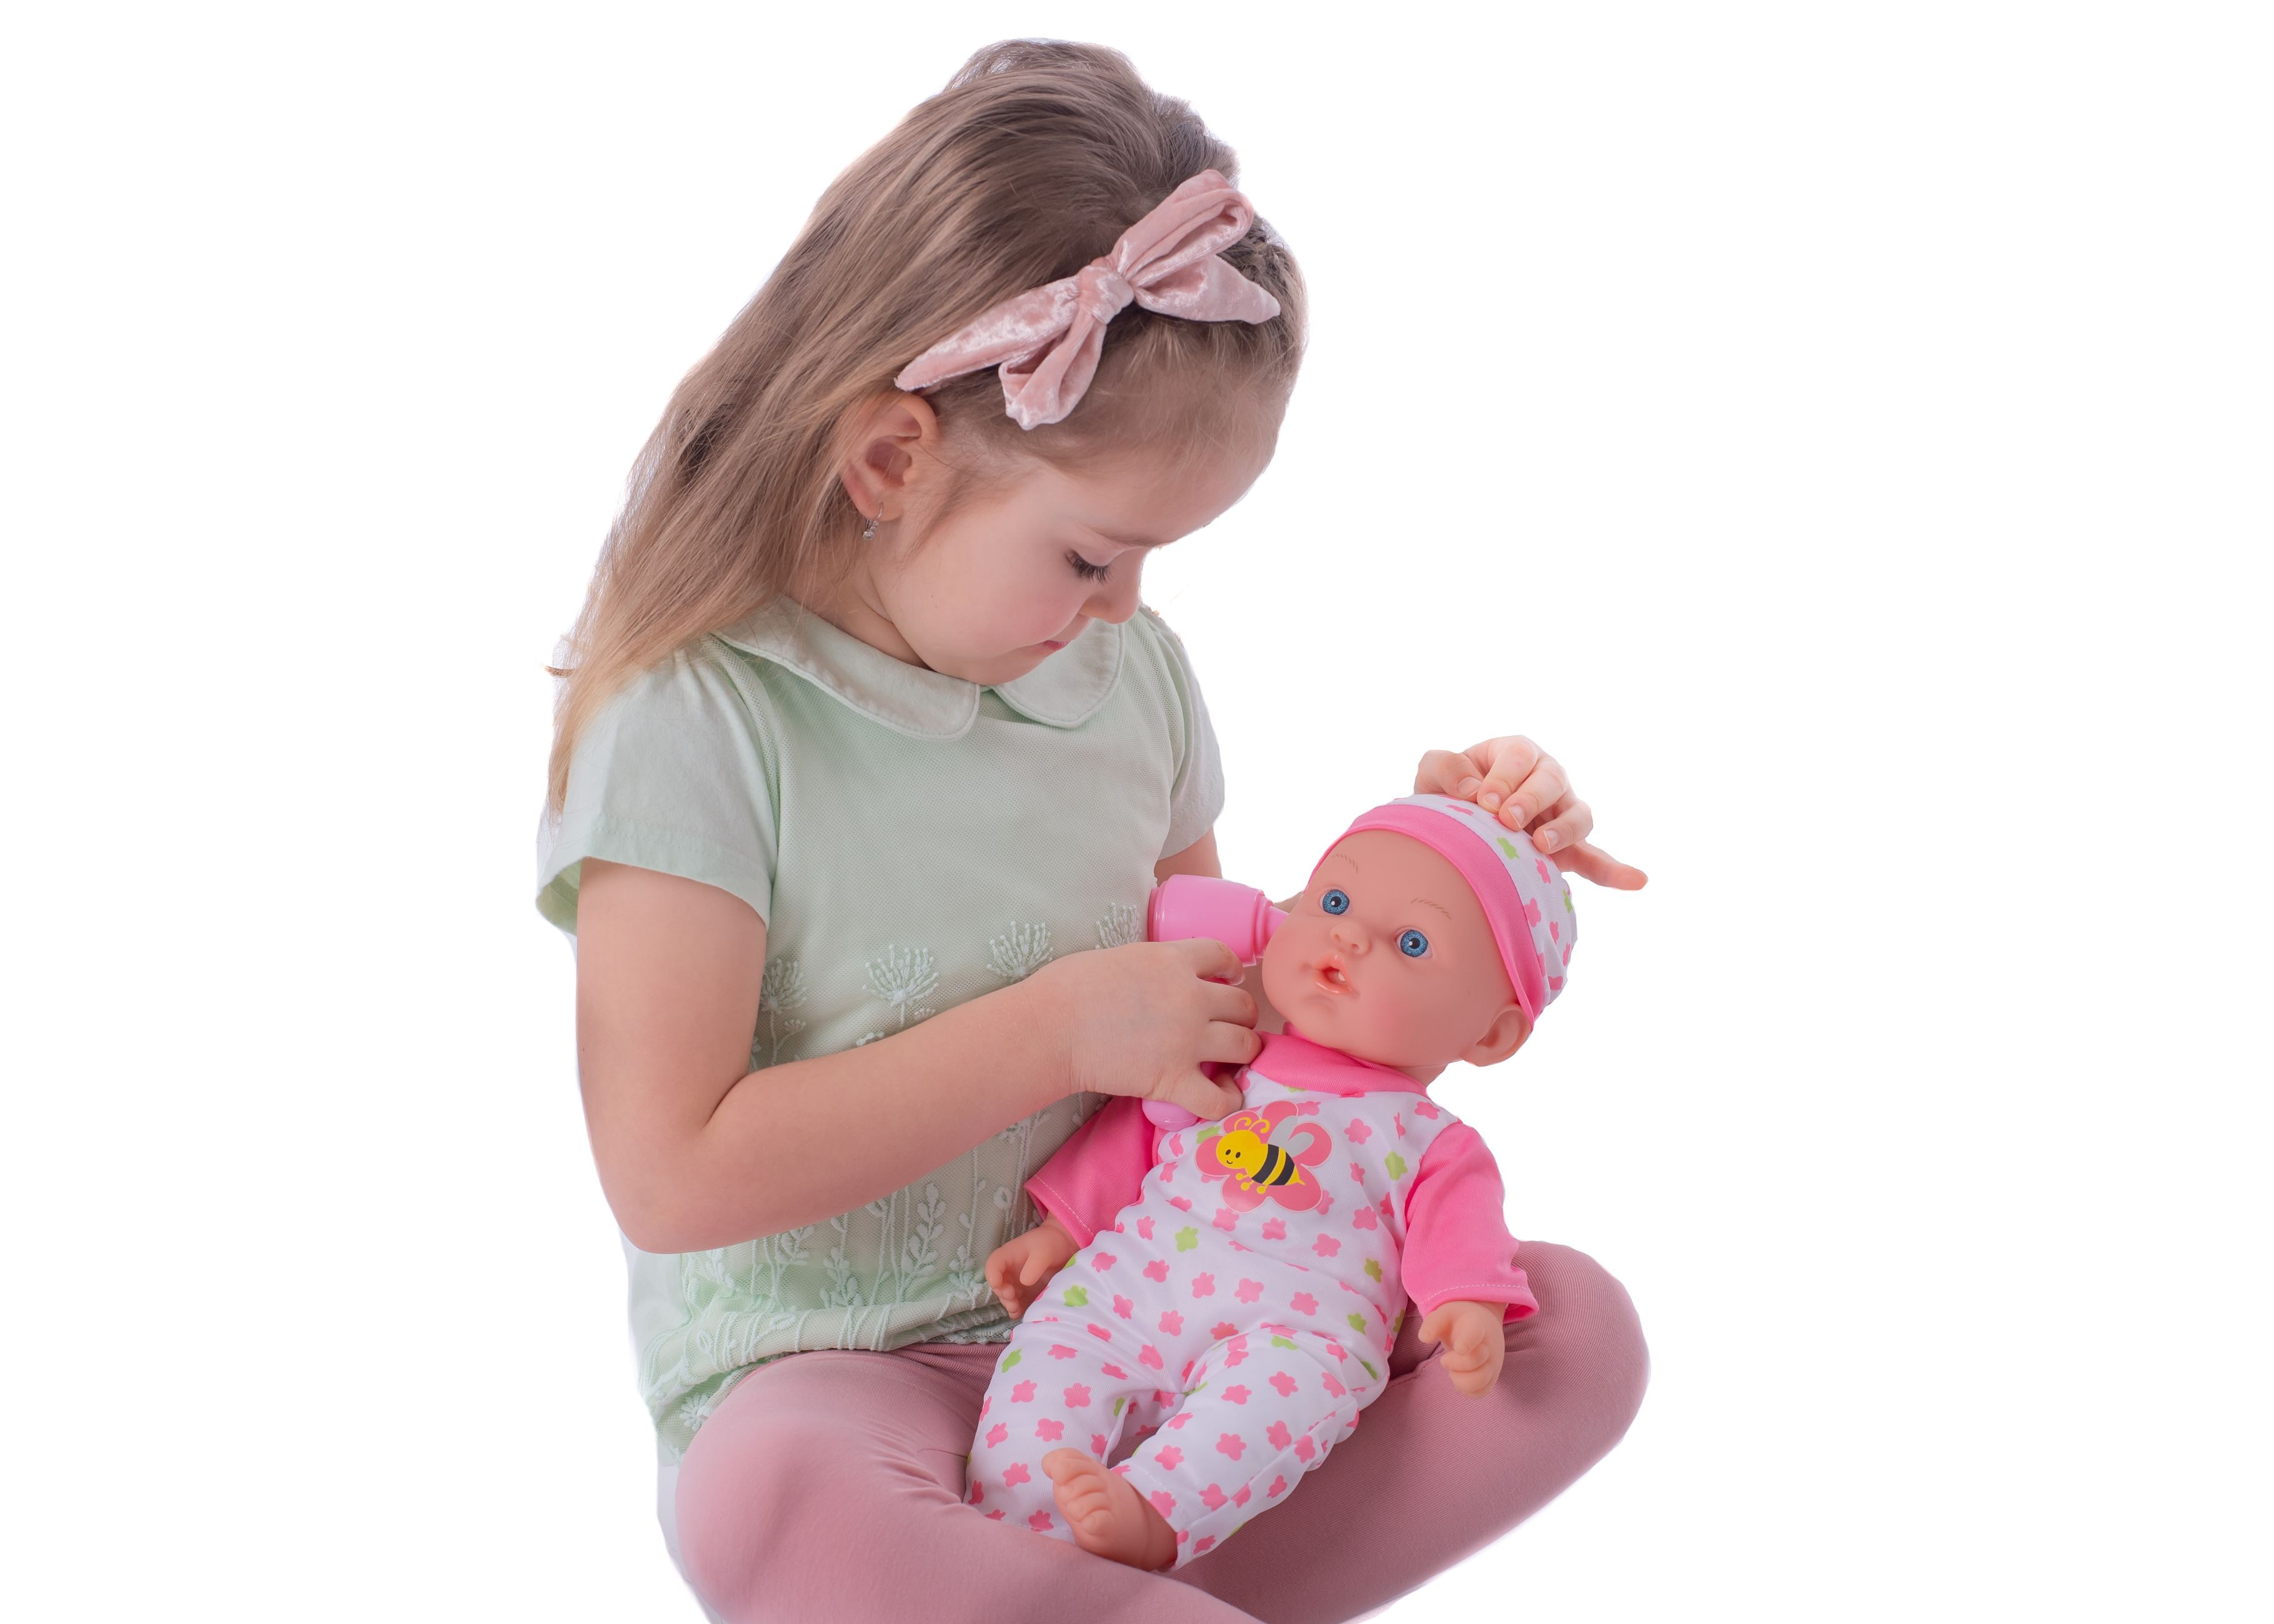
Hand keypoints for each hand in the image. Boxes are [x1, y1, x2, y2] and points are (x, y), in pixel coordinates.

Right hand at [986, 1216, 1079, 1317]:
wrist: (1065, 1245)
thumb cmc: (1051, 1243)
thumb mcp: (1044, 1251)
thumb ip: (1034, 1266)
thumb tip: (1024, 1282)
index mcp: (1009, 1255)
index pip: (993, 1265)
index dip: (992, 1275)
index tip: (999, 1284)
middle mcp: (1010, 1270)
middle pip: (999, 1284)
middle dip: (1003, 1294)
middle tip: (1012, 1298)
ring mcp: (1018, 1282)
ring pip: (1007, 1296)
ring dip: (1009, 1303)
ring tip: (1016, 1309)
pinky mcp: (1027, 1293)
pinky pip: (1018, 1303)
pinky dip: (1017, 1309)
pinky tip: (1019, 1313)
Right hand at [1033, 939, 1257, 1119]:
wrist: (1049, 1028)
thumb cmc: (1067, 987)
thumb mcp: (1119, 956)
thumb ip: (1152, 965)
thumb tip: (1157, 978)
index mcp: (1174, 960)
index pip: (1224, 956)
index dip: (1231, 970)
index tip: (1228, 980)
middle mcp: (1191, 998)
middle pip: (1243, 1005)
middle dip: (1240, 1016)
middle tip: (1227, 1026)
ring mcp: (1187, 1040)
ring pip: (1245, 1046)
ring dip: (1243, 1053)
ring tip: (1230, 1060)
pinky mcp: (1173, 1080)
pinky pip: (1220, 1099)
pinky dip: (1228, 1100)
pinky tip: (1222, 1095)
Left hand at [1414, 735, 1646, 890]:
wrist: (1451, 826)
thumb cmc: (1446, 791)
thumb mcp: (1434, 771)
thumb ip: (1445, 767)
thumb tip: (1471, 790)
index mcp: (1516, 753)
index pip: (1520, 756)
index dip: (1505, 776)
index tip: (1484, 800)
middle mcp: (1546, 778)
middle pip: (1553, 780)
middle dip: (1531, 799)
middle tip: (1507, 820)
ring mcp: (1561, 813)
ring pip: (1579, 815)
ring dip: (1564, 830)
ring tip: (1540, 845)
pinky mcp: (1567, 848)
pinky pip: (1596, 858)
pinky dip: (1615, 870)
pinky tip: (1637, 881)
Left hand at [1417, 1299, 1508, 1397]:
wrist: (1483, 1326)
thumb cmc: (1459, 1322)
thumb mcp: (1444, 1316)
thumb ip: (1432, 1323)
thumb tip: (1424, 1338)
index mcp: (1475, 1325)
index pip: (1475, 1333)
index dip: (1467, 1342)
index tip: (1459, 1348)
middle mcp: (1488, 1346)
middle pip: (1475, 1360)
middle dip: (1454, 1363)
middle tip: (1445, 1358)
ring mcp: (1492, 1363)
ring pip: (1480, 1381)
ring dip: (1460, 1380)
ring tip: (1453, 1372)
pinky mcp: (1491, 1377)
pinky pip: (1481, 1392)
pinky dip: (1466, 1390)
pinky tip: (1459, 1378)